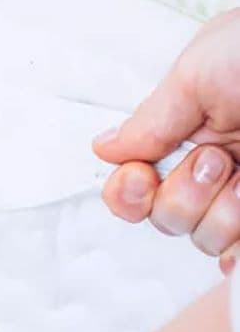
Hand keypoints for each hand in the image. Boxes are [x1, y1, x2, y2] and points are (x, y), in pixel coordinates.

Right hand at [93, 8, 239, 272]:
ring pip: (206, 239)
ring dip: (223, 212)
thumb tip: (104, 147)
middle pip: (167, 219)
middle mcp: (219, 170)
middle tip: (219, 159)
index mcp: (192, 135)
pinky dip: (237, 254)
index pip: (136, 186)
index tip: (137, 177)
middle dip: (184, 195)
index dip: (127, 194)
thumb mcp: (199, 73)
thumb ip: (151, 120)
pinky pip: (239, 259)